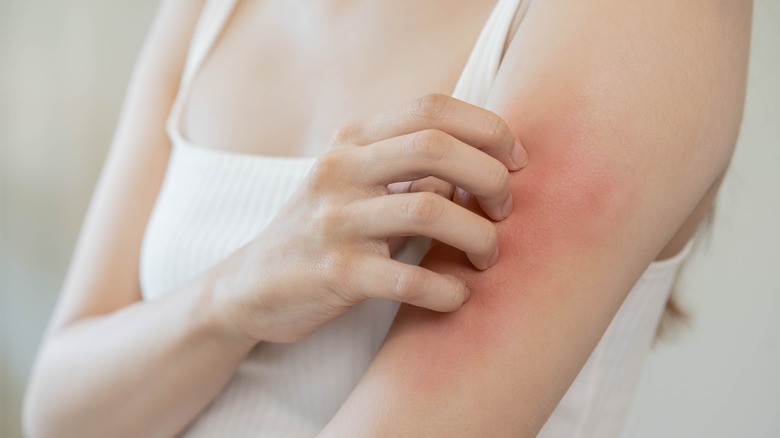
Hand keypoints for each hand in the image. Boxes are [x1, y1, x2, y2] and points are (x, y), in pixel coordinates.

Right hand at [209, 94, 527, 342]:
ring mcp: (334, 221)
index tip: (515, 161)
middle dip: (490, 176)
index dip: (487, 127)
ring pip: (429, 210)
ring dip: (479, 236)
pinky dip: (447, 290)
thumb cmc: (324, 232)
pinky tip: (457, 297)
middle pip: (435, 147)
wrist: (252, 286)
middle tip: (505, 210)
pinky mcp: (333, 274)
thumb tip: (485, 166)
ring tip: (486, 256)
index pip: (431, 108)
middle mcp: (340, 171)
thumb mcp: (358, 184)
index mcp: (352, 141)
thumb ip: (412, 169)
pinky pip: (407, 279)